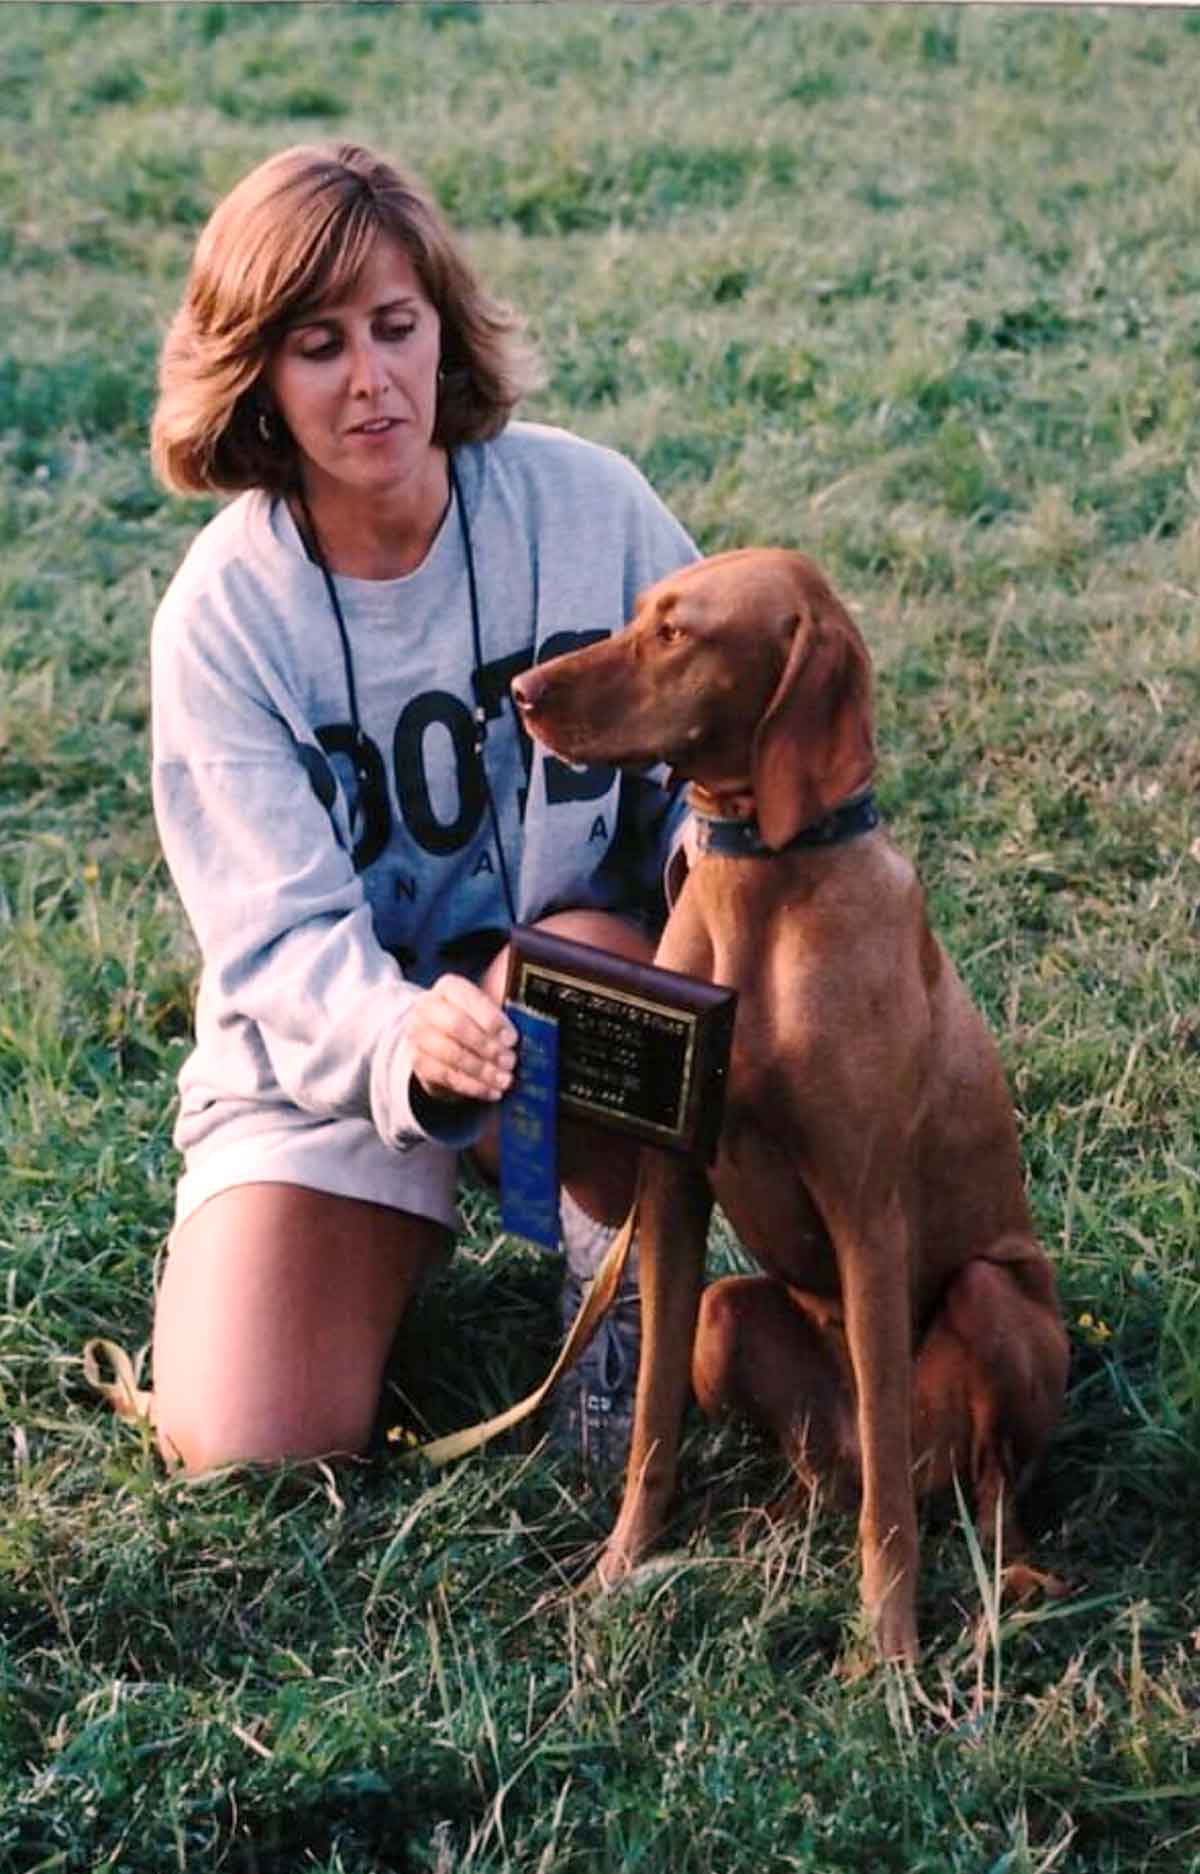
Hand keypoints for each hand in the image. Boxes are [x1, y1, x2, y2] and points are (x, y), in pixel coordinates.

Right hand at [408, 973, 517, 1104]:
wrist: (437, 1037)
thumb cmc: (470, 1022)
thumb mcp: (485, 1013)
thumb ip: (499, 1019)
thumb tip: (518, 1035)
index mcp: (448, 987)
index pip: (468, 998)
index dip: (491, 1020)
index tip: (512, 1039)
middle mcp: (427, 1007)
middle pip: (456, 1025)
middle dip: (486, 1046)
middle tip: (509, 1061)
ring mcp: (418, 1035)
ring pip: (450, 1054)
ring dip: (481, 1070)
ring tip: (504, 1080)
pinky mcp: (418, 1062)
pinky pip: (445, 1076)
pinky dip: (472, 1086)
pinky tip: (490, 1091)